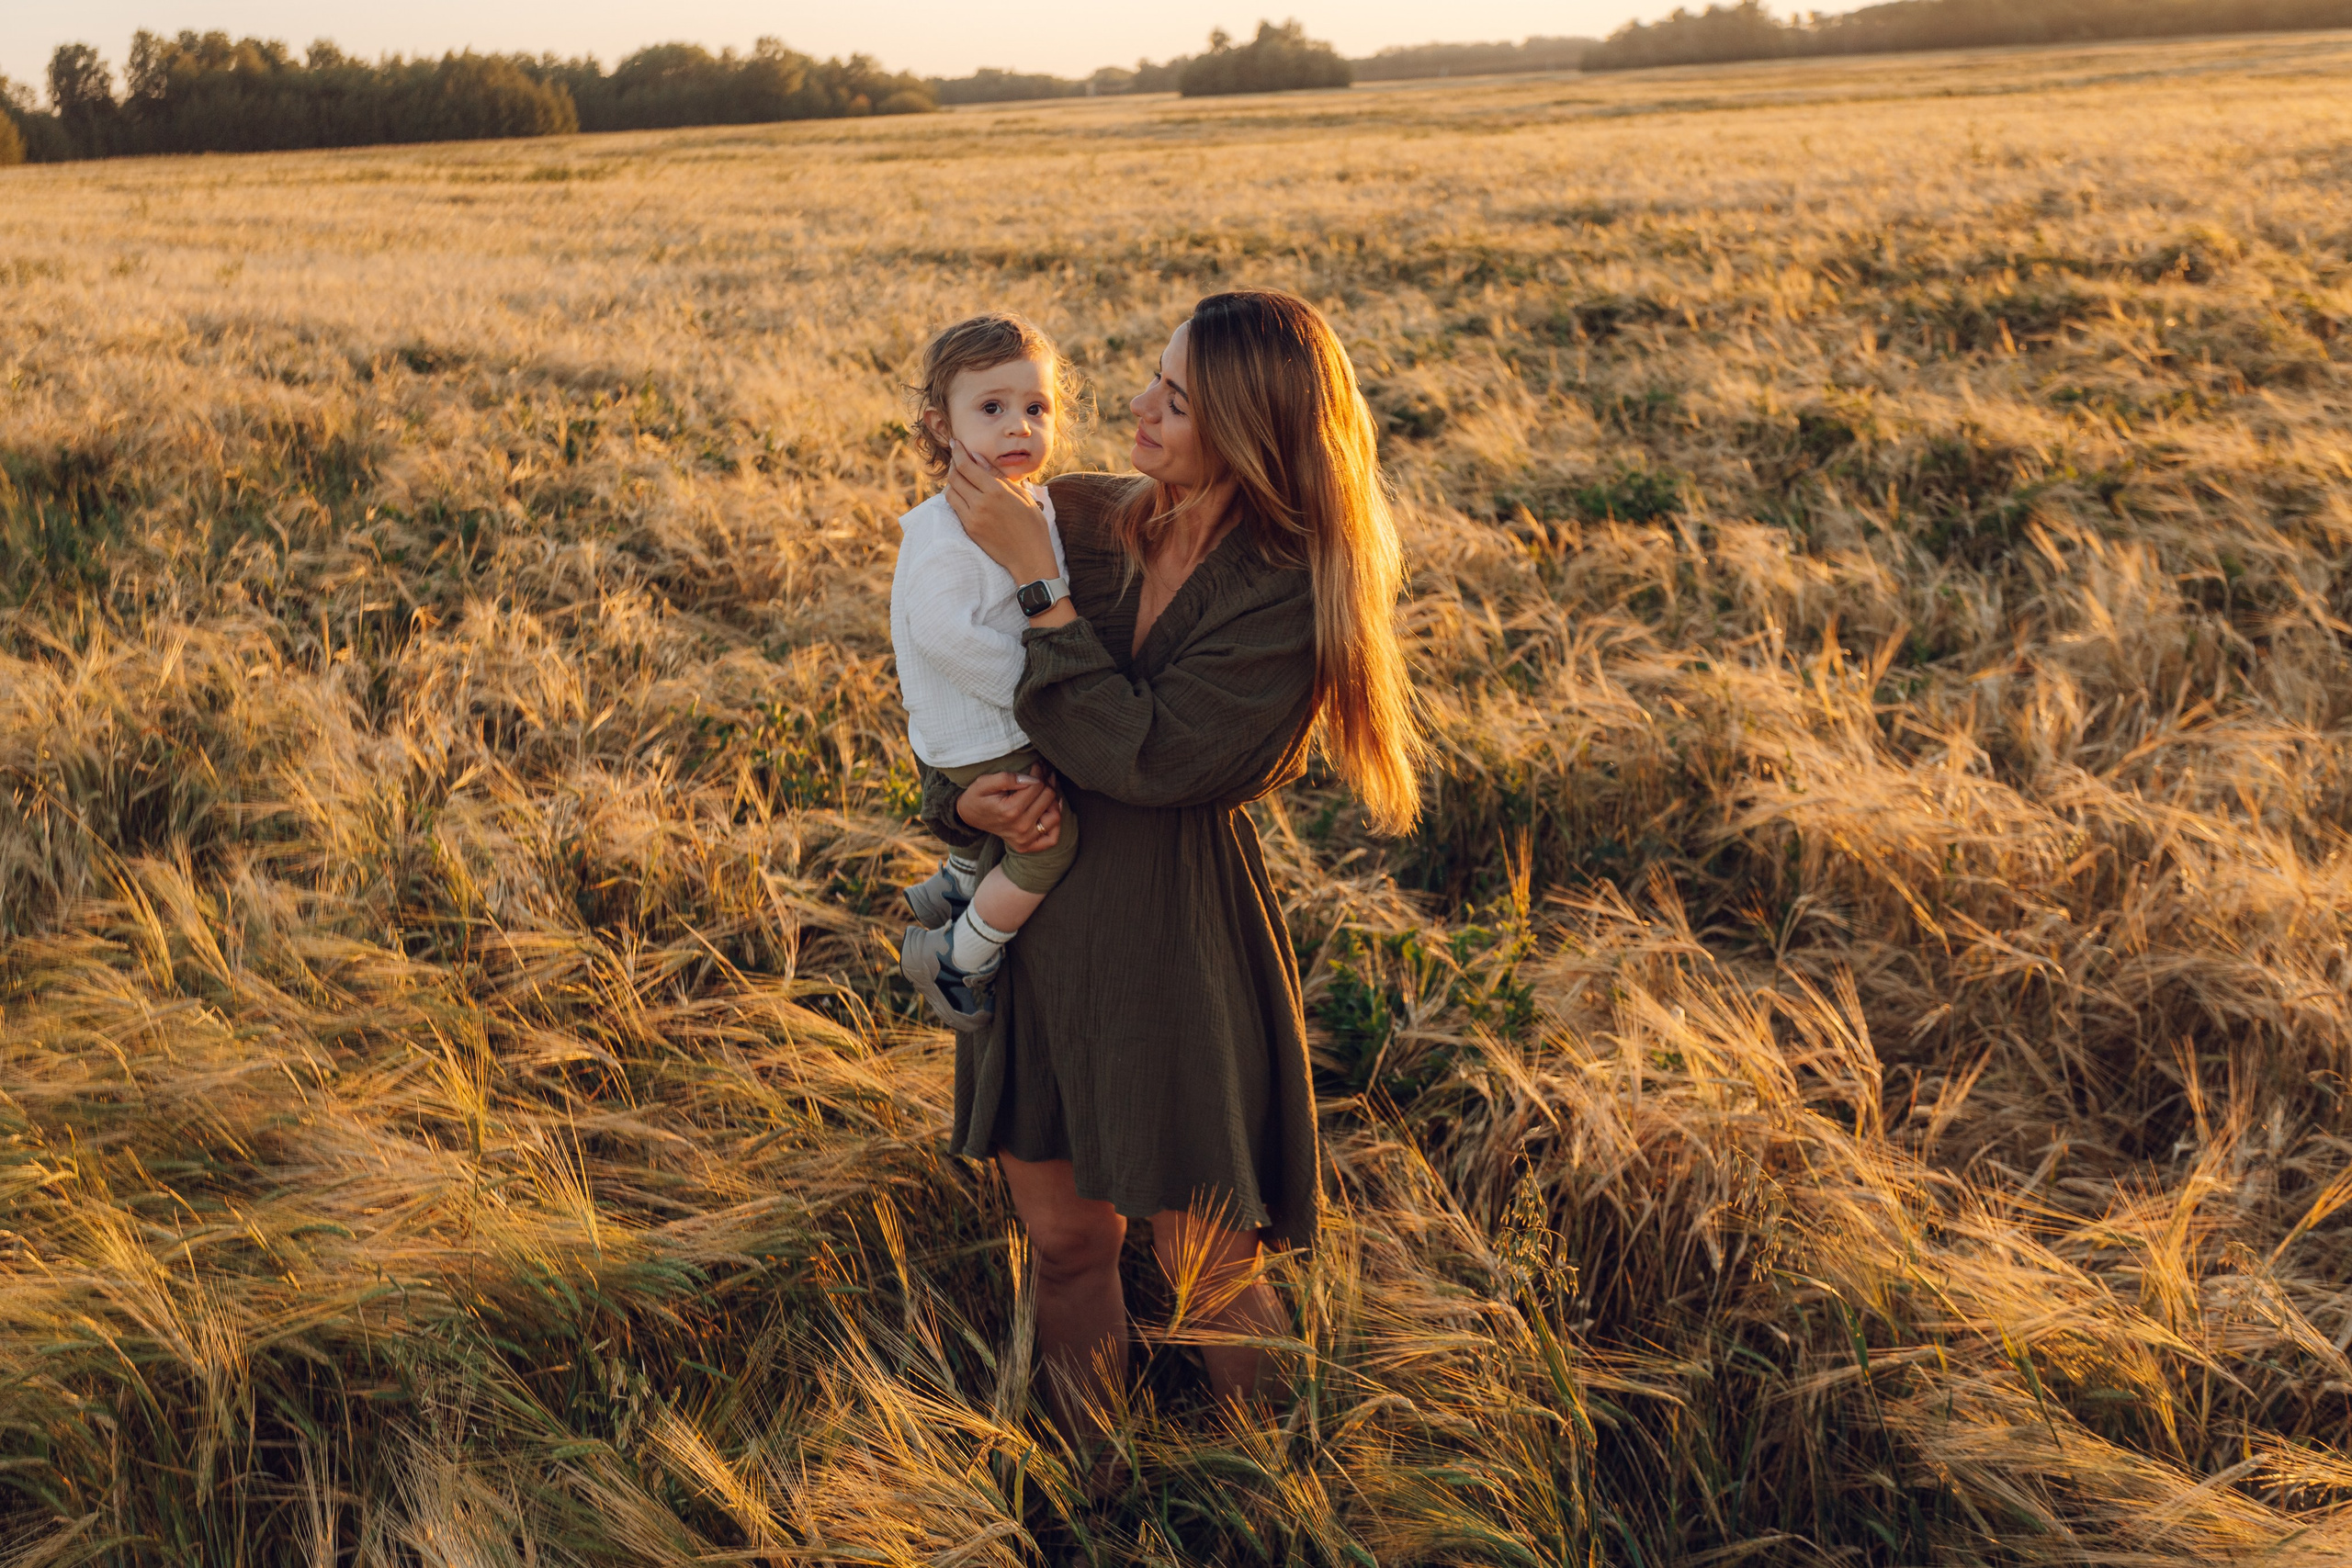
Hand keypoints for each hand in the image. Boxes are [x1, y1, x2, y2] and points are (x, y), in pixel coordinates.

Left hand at [944, 440, 1061, 584]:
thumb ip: (997, 475)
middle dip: (954, 463)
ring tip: (961, 475)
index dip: (958, 452)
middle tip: (958, 457)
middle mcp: (981, 503)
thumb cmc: (1032, 524)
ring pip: (951, 492)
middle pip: (955, 476)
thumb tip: (978, 457)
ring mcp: (973, 517)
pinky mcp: (969, 529)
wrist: (1029, 557)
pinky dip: (955, 496)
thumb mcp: (1021, 495)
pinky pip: (954, 507)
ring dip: (953, 480)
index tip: (955, 443)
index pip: (967, 466)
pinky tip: (962, 492)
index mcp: (997, 491)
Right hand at [955, 766, 1064, 852]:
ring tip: (1045, 790)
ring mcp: (1024, 839)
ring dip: (1053, 800)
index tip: (1036, 765)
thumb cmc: (977, 797)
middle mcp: (1020, 827)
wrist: (968, 817)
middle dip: (1047, 782)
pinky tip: (1048, 811)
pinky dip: (1054, 825)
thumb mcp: (985, 782)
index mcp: (1010, 810)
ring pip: (1055, 816)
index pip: (1037, 786)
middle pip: (1048, 798)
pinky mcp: (1026, 846)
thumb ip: (1007, 778)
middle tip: (1042, 774)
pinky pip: (1051, 838)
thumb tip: (1032, 779)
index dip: (1038, 772)